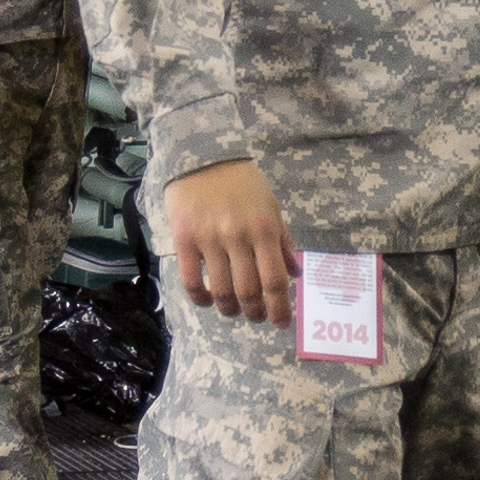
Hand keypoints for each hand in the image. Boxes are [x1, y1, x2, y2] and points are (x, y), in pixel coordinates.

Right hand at [161, 158, 297, 324]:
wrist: (203, 156)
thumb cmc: (242, 183)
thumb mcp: (271, 206)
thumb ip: (282, 240)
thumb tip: (295, 272)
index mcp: (263, 229)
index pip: (275, 280)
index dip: (280, 307)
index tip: (281, 322)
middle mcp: (238, 237)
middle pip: (249, 290)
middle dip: (255, 312)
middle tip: (257, 317)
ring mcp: (210, 240)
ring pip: (222, 290)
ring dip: (230, 309)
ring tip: (234, 311)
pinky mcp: (184, 240)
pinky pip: (191, 280)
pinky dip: (200, 298)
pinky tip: (207, 300)